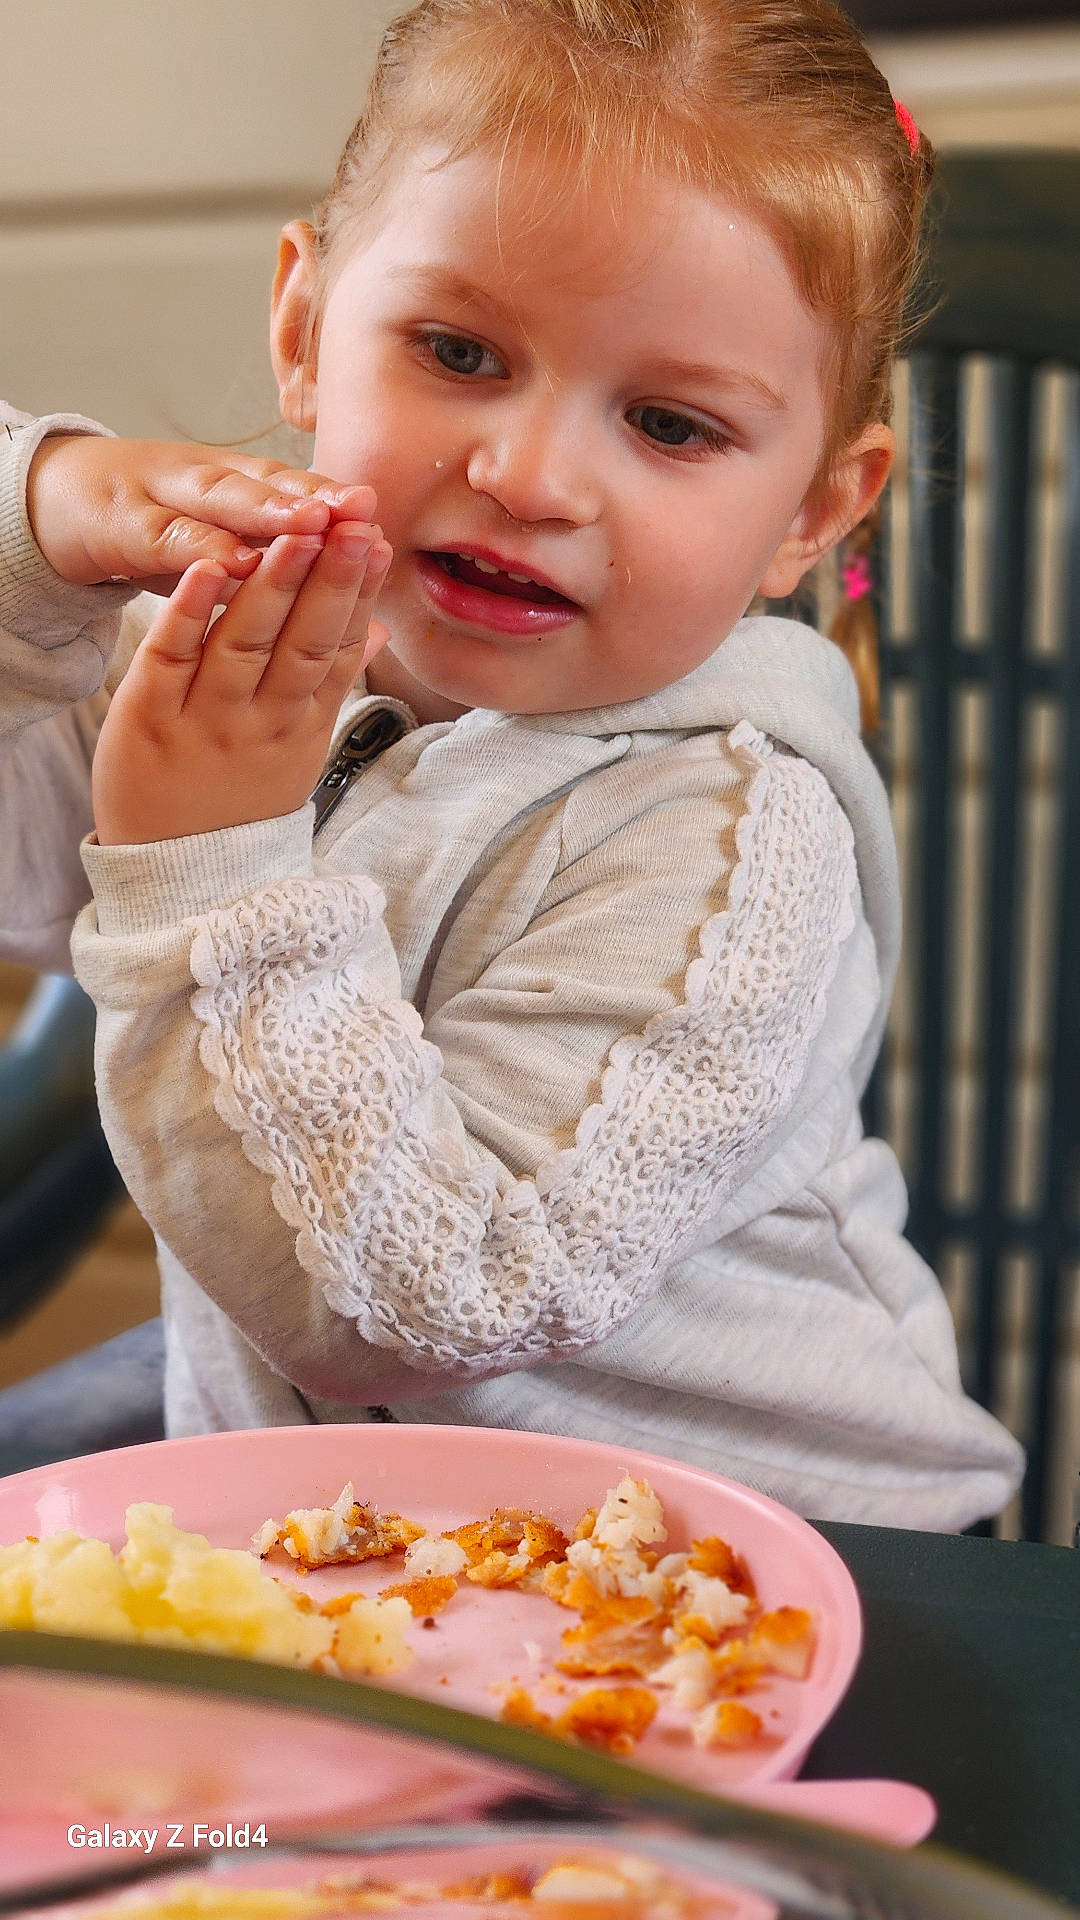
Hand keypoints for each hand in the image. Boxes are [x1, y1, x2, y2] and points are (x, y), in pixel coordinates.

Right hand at [27, 433, 376, 593]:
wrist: (58, 502)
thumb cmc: (156, 527)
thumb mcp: (219, 537)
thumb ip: (276, 553)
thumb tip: (355, 586)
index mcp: (237, 485)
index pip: (293, 488)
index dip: (333, 499)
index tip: (376, 513)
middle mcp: (206, 479)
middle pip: (263, 484)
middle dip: (312, 496)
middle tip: (357, 511)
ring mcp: (162, 494)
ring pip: (216, 499)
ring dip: (264, 511)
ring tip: (308, 528)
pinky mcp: (120, 524)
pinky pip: (162, 538)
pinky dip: (196, 550)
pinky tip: (228, 566)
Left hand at [92, 524, 392, 844]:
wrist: (183, 881)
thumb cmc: (241, 805)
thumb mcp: (302, 751)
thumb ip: (335, 686)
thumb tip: (380, 631)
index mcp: (303, 724)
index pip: (341, 650)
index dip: (360, 596)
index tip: (377, 542)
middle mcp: (263, 721)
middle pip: (305, 643)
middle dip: (332, 581)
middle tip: (353, 523)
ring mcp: (207, 721)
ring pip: (246, 644)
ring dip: (273, 585)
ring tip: (297, 533)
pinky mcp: (149, 720)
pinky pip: (171, 659)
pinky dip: (189, 613)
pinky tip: (209, 568)